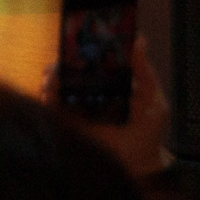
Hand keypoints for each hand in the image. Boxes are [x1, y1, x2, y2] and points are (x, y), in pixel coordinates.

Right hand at [46, 36, 170, 181]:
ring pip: (57, 85)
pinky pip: (52, 106)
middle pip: (72, 70)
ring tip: (55, 70)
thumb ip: (144, 71)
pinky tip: (50, 86)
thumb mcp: (152, 97)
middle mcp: (91, 92)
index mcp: (110, 83)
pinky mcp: (68, 123)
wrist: (140, 164)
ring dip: (53, 74)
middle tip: (64, 51)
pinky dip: (47, 94)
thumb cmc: (148, 132)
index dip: (86, 46)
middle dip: (64, 58)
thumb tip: (139, 40)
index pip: (94, 60)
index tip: (81, 34)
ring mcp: (78, 107)